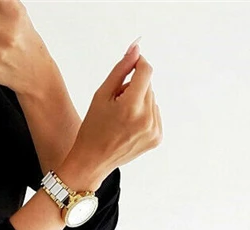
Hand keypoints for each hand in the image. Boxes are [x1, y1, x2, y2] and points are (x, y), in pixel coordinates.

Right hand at [65, 45, 162, 181]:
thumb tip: (136, 47)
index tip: (132, 64)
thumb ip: (121, 69)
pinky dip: (144, 116)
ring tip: (121, 119)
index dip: (138, 64)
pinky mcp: (157, 138)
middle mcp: (146, 118)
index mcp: (131, 107)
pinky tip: (129, 127)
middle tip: (116, 105)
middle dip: (134, 89)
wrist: (92, 162)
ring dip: (139, 102)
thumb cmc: (92, 129)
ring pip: (152, 100)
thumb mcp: (101, 95)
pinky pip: (155, 114)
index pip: (146, 71)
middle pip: (148, 86)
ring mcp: (153, 130)